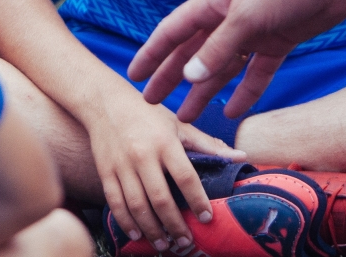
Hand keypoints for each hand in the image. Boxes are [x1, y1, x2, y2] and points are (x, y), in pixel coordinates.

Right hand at [85, 89, 245, 247]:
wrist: (105, 102)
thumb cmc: (149, 114)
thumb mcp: (179, 125)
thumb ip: (208, 145)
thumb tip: (240, 157)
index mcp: (165, 142)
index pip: (186, 177)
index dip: (197, 200)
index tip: (207, 218)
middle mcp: (143, 155)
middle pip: (160, 198)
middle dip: (174, 225)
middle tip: (185, 242)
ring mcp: (122, 165)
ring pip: (137, 206)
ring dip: (152, 230)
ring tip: (164, 245)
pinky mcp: (106, 171)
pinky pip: (115, 202)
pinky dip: (126, 222)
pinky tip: (137, 234)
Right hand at [129, 0, 345, 119]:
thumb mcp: (246, 17)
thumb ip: (218, 48)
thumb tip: (189, 77)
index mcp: (213, 3)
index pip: (173, 31)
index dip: (153, 53)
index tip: (134, 75)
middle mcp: (228, 17)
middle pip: (193, 52)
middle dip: (172, 77)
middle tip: (153, 103)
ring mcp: (252, 31)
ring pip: (222, 67)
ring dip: (205, 91)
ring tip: (189, 117)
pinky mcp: (276, 43)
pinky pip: (254, 73)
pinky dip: (244, 91)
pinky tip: (233, 110)